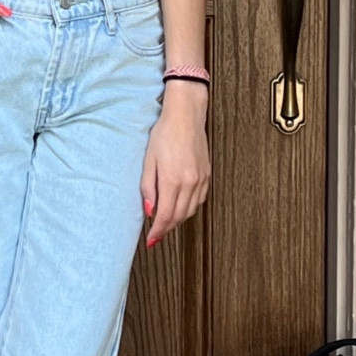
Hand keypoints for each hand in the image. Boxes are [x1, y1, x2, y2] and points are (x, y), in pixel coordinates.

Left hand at [140, 81, 209, 247]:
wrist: (186, 116)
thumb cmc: (164, 133)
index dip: (158, 231)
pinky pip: (199, 199)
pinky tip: (181, 206)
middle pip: (179, 216)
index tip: (151, 240)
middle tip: (156, 235)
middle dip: (167, 229)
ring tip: (166, 222)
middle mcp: (190, 183)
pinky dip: (190, 208)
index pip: (166, 216)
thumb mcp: (148, 160)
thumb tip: (149, 210)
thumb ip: (148, 187)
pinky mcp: (207, 174)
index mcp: (173, 180)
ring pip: (191, 210)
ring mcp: (201, 179)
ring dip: (178, 220)